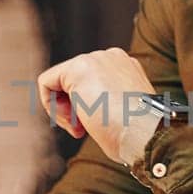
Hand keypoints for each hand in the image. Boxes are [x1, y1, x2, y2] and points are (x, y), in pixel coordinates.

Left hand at [36, 47, 156, 163]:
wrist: (146, 134)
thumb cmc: (139, 135)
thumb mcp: (127, 114)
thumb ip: (109, 104)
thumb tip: (90, 115)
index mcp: (126, 68)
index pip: (92, 83)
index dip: (88, 108)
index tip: (97, 127)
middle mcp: (112, 57)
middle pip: (74, 81)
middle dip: (74, 109)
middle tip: (84, 130)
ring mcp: (96, 59)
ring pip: (59, 82)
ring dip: (63, 110)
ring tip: (80, 128)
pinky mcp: (77, 68)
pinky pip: (46, 82)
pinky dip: (51, 106)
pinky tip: (70, 121)